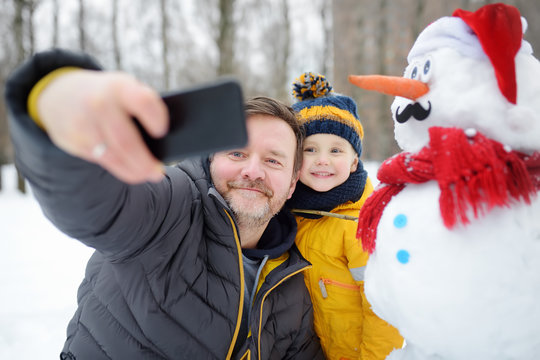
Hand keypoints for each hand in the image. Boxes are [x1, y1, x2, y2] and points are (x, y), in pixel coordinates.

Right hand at [37, 70, 167, 183]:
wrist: (59, 96)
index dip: (156, 118)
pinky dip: (122, 170)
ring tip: (151, 174)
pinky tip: (134, 173)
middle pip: (126, 141)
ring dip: (136, 171)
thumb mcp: (124, 88)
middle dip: (145, 162)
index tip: (163, 132)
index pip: (143, 102)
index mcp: (119, 87)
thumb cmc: (108, 96)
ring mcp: (84, 124)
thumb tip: (167, 140)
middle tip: (159, 172)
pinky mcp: (75, 142)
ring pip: (114, 157)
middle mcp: (100, 104)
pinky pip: (103, 162)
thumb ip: (143, 105)